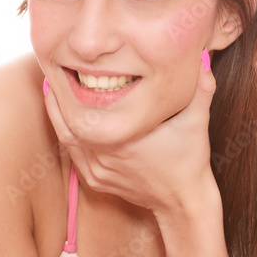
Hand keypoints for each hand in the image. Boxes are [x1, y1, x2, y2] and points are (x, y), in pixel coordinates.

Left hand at [42, 60, 217, 213]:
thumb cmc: (189, 161)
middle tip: (52, 73)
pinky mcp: (97, 182)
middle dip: (58, 97)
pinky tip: (65, 120)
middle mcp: (105, 157)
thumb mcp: (196, 122)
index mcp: (124, 140)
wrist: (183, 200)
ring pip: (66, 140)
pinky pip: (73, 155)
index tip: (66, 67)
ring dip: (58, 116)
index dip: (70, 88)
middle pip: (68, 123)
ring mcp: (98, 172)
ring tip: (52, 91)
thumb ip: (201, 89)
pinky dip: (67, 136)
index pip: (85, 109)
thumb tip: (204, 56)